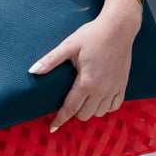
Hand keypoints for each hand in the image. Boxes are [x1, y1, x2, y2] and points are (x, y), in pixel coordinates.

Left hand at [28, 0, 141, 130]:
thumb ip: (51, 60)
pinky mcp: (123, 86)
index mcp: (86, 82)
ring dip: (90, 109)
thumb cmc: (92, 35)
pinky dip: (105, 106)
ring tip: (83, 96)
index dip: (60, 119)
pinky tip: (99, 97)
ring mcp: (114, 90)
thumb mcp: (69, 45)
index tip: (52, 127)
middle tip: (70, 99)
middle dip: (74, 111)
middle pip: (84, 114)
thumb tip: (33, 71)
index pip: (70, 108)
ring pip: (99, 113)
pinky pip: (113, 107)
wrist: (118, 28)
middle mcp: (101, 91)